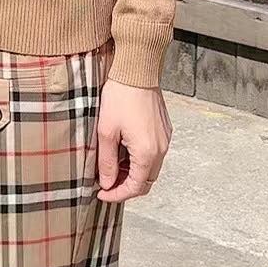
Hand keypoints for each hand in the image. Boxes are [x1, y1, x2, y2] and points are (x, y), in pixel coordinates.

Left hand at [96, 82, 171, 202]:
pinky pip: (154, 154)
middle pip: (146, 181)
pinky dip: (140, 160)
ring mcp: (165, 139)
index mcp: (147, 152)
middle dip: (126, 187)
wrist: (137, 71)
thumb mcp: (106, 132)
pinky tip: (124, 152)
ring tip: (112, 166)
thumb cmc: (120, 97)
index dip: (118, 195)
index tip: (102, 193)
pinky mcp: (164, 130)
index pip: (135, 187)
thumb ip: (107, 162)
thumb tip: (107, 183)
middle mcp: (161, 148)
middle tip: (107, 183)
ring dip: (133, 173)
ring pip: (151, 168)